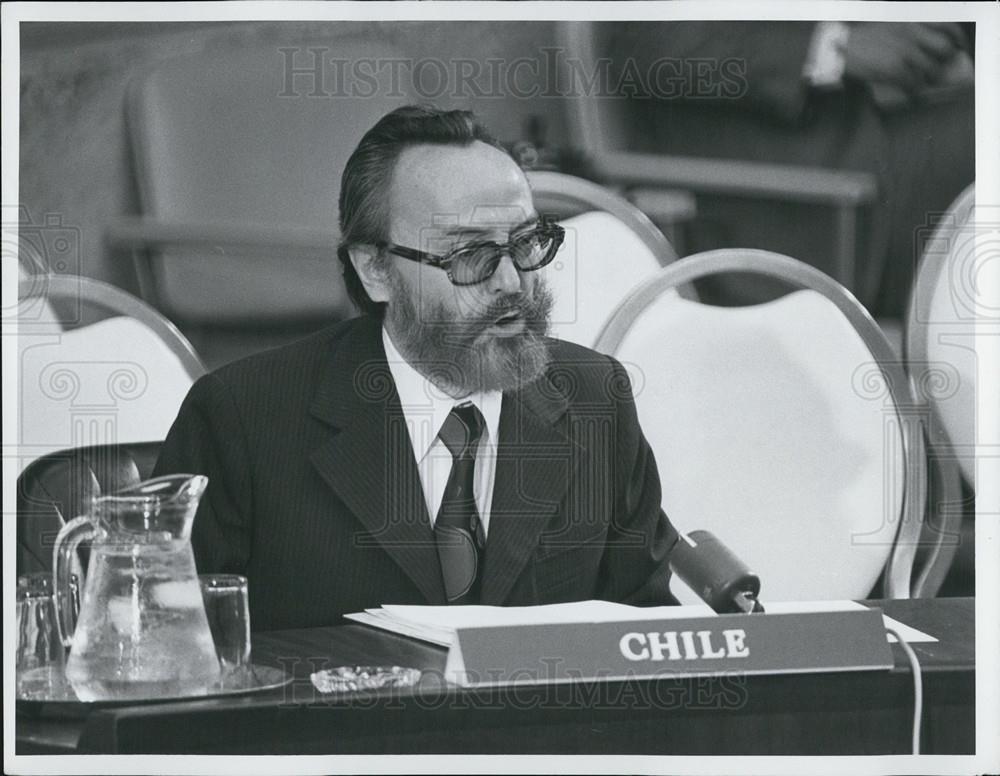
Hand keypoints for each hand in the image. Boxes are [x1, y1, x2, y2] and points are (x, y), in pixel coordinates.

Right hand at [843, 22, 966, 95]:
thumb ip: (906, 32)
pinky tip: (912, 96)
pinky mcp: (894, 68)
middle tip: (939, 70)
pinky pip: (913, 83)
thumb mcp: (887, 26)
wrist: (838, 49)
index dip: (957, 38)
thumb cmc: (860, 40)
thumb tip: (922, 46)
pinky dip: (914, 92)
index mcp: (911, 21)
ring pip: (931, 69)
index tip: (959, 47)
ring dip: (929, 80)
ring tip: (922, 85)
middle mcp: (912, 33)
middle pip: (944, 49)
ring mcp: (904, 51)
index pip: (946, 25)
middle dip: (945, 62)